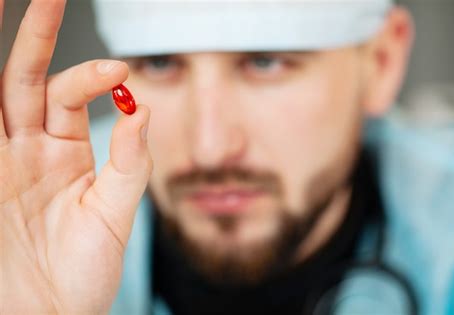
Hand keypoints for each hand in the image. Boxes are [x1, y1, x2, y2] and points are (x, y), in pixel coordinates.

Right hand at [0, 0, 151, 312]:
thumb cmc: (82, 274)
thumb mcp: (115, 214)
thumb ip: (129, 162)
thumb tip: (145, 109)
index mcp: (65, 154)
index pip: (70, 95)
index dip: (92, 77)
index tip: (121, 71)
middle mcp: (28, 152)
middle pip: (24, 80)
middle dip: (36, 36)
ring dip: (5, 55)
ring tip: (7, 6)